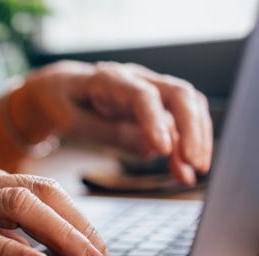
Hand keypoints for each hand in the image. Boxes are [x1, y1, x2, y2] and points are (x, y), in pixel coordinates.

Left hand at [10, 61, 213, 184]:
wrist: (62, 90)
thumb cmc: (64, 104)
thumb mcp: (72, 123)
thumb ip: (108, 133)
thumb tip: (150, 148)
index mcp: (110, 79)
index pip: (142, 95)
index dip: (155, 122)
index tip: (164, 151)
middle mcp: (138, 79)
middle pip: (178, 94)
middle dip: (191, 130)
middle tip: (194, 164)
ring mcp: (152, 90)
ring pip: (189, 106)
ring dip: (196, 140)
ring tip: (192, 173)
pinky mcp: (158, 106)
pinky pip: (182, 122)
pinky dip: (187, 146)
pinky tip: (184, 172)